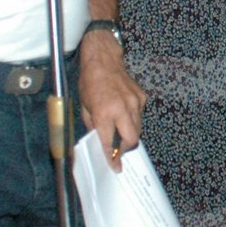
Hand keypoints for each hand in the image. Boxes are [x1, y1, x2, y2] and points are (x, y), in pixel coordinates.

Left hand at [77, 28, 144, 172]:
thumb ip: (92, 126)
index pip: (110, 143)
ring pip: (138, 128)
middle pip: (132, 140)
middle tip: (119, 149)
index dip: (112, 158)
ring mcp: (134, 103)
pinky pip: (139, 115)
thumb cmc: (90, 81)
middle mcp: (122, 109)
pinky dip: (132, 118)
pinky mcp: (141, 97)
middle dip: (126, 148)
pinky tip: (123, 111)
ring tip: (120, 129)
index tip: (115, 167)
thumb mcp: (84, 106)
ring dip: (129, 133)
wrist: (103, 59)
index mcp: (104, 113)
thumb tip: (99, 139)